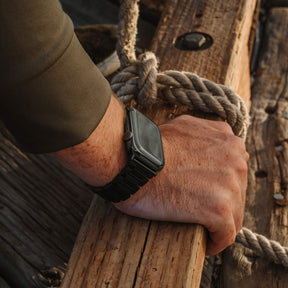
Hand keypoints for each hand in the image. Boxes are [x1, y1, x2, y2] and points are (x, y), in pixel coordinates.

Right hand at [114, 115, 248, 255]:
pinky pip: (225, 236)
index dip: (221, 186)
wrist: (135, 161)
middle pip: (237, 194)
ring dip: (219, 224)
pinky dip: (215, 242)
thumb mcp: (186, 126)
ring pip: (234, 216)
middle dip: (221, 204)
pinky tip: (204, 243)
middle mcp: (237, 162)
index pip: (236, 173)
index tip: (207, 195)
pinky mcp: (218, 210)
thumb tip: (212, 143)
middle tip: (199, 211)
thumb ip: (207, 134)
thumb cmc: (152, 145)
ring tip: (201, 227)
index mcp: (231, 143)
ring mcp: (230, 186)